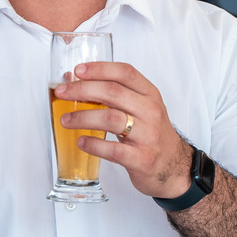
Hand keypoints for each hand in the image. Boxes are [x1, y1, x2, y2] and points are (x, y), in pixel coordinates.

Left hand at [53, 62, 191, 198]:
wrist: (174, 167)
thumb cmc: (151, 134)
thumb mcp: (140, 109)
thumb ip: (113, 95)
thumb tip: (74, 82)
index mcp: (150, 95)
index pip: (125, 73)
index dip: (100, 69)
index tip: (77, 70)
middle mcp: (151, 112)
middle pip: (113, 92)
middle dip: (82, 90)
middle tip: (62, 93)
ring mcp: (148, 136)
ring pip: (111, 119)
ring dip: (83, 118)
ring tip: (65, 120)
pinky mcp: (142, 159)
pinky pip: (113, 150)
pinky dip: (94, 145)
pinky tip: (81, 142)